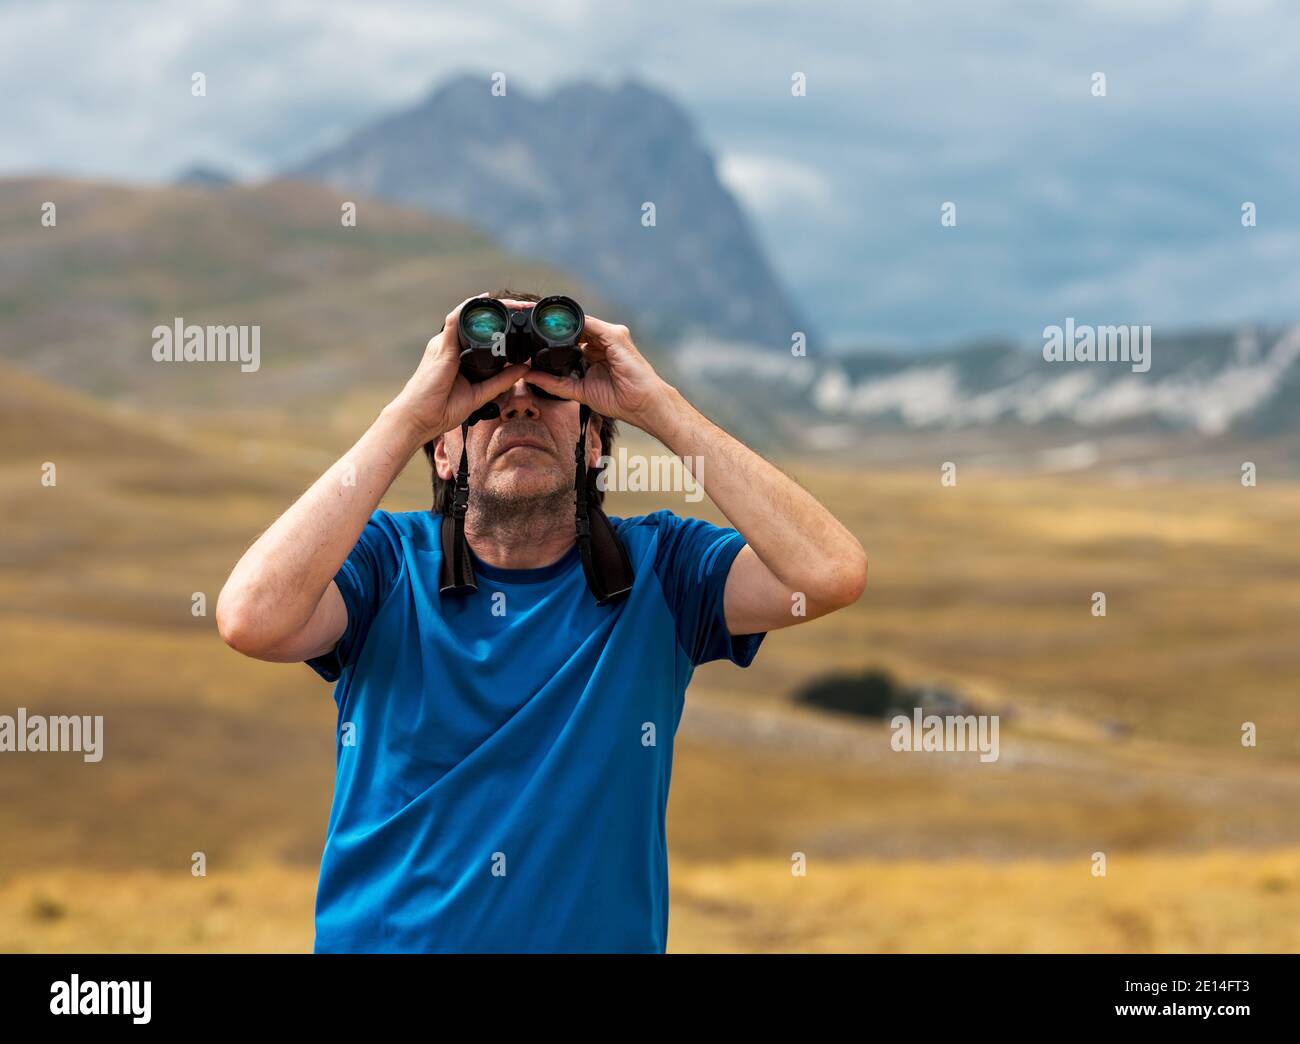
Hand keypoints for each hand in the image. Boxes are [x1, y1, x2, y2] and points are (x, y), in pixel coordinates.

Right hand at [387, 293, 529, 440]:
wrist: (420, 419)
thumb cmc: (443, 408)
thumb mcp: (480, 394)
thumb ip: (501, 381)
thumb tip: (524, 368)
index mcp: (459, 356)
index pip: (481, 334)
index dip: (501, 325)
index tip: (523, 322)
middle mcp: (450, 346)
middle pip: (476, 322)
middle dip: (501, 311)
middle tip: (525, 308)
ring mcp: (444, 345)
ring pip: (468, 316)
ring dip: (492, 307)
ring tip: (515, 304)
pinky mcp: (441, 347)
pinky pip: (455, 319)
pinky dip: (470, 308)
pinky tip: (486, 299)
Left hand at [525, 315, 670, 429]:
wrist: (642, 404)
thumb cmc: (619, 399)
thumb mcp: (579, 390)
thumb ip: (555, 383)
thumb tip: (529, 376)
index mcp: (596, 351)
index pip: (571, 336)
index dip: (551, 335)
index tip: (528, 334)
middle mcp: (604, 340)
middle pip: (574, 327)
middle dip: (552, 326)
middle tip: (527, 323)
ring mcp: (611, 335)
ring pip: (580, 322)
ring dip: (560, 323)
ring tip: (536, 319)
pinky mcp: (615, 336)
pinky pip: (589, 324)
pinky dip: (573, 323)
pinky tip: (556, 325)